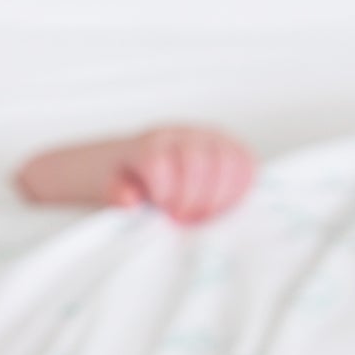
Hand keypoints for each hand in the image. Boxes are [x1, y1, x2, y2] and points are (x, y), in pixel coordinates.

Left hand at [107, 125, 255, 224]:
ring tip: (205, 217)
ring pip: (227, 161)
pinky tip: (226, 206)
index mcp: (148, 143)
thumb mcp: (108, 187)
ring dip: (220, 196)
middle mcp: (181, 133)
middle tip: (186, 220)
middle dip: (194, 198)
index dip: (165, 193)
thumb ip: (116, 193)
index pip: (159, 162)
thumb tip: (131, 200)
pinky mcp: (229, 147)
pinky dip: (240, 187)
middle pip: (198, 161)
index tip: (165, 213)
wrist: (132, 162)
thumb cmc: (124, 178)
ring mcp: (209, 137)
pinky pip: (246, 162)